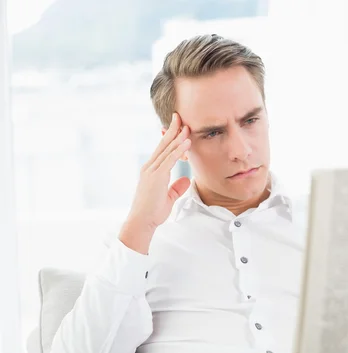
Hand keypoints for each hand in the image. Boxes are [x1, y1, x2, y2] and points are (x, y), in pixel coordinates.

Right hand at [119, 113, 191, 253]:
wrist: (141, 222)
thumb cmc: (152, 212)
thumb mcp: (168, 198)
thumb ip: (177, 187)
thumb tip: (187, 180)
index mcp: (151, 170)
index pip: (162, 149)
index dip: (170, 137)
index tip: (178, 126)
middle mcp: (150, 167)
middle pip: (163, 144)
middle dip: (172, 130)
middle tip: (180, 116)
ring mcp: (152, 171)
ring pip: (167, 150)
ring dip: (178, 137)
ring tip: (187, 126)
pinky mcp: (156, 177)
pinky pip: (169, 160)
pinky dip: (179, 150)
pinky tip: (186, 143)